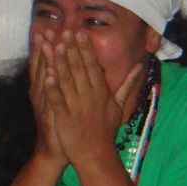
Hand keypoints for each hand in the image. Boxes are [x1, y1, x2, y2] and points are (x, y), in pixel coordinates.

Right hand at [27, 32, 68, 166]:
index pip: (51, 62)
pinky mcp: (47, 113)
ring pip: (43, 76)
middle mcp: (44, 92)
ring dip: (44, 58)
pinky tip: (48, 71)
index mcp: (51, 88)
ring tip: (44, 40)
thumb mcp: (67, 104)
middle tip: (46, 27)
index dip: (53, 45)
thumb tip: (86, 69)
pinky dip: (47, 84)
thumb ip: (75, 86)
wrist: (54, 151)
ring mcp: (45, 102)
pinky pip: (47, 96)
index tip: (55, 27)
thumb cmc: (64, 127)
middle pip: (44, 65)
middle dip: (46, 46)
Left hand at [37, 32, 143, 166]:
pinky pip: (58, 99)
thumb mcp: (119, 106)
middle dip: (71, 49)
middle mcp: (89, 96)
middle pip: (79, 68)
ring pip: (67, 80)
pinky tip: (47, 74)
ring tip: (54, 45)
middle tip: (65, 31)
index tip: (79, 33)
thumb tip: (139, 66)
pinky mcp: (64, 117)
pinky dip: (53, 87)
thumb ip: (127, 84)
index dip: (85, 49)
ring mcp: (76, 106)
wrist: (95, 154)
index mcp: (101, 92)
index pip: (92, 66)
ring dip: (60, 62)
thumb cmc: (106, 130)